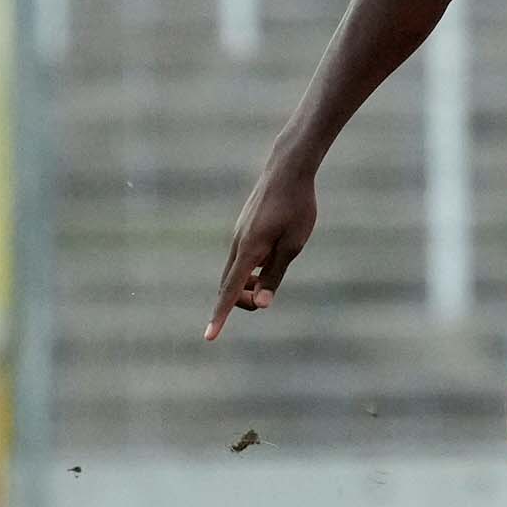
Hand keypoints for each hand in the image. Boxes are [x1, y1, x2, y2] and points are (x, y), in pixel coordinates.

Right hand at [206, 168, 318, 339]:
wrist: (288, 169)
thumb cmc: (297, 207)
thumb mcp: (293, 245)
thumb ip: (275, 276)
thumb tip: (260, 304)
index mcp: (249, 251)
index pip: (230, 291)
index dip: (221, 316)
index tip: (209, 337)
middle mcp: (237, 244)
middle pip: (229, 286)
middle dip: (243, 300)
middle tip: (267, 296)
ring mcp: (238, 236)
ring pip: (234, 272)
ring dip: (248, 285)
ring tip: (273, 273)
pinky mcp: (243, 230)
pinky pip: (241, 259)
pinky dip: (251, 269)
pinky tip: (272, 256)